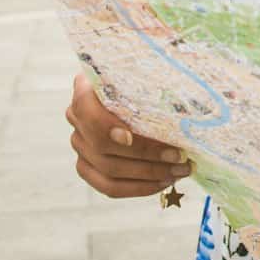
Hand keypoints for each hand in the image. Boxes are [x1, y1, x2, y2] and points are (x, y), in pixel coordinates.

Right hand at [66, 72, 191, 197]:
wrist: (130, 92)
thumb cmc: (145, 79)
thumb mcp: (148, 71)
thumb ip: (154, 79)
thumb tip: (183, 95)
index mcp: (85, 89)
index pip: (85, 109)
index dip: (104, 125)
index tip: (130, 136)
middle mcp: (76, 118)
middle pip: (103, 146)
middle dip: (146, 155)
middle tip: (180, 157)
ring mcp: (79, 145)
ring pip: (109, 171)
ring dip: (148, 175)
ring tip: (179, 171)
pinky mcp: (87, 167)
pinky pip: (109, 187)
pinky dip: (139, 188)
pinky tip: (164, 181)